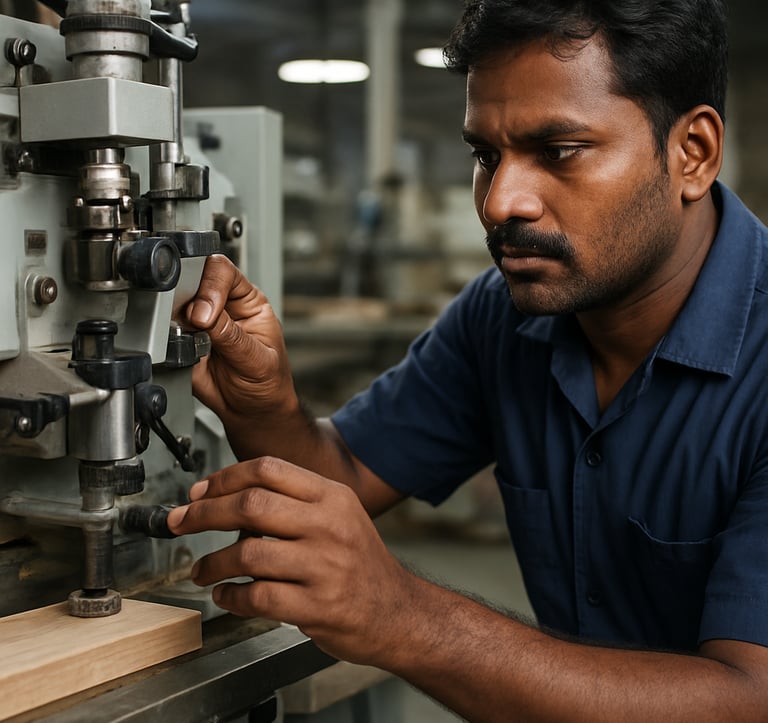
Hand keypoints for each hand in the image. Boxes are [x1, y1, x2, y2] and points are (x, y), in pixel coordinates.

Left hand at [166, 456, 418, 664]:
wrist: (397, 613)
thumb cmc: (359, 564)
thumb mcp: (340, 516)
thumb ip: (295, 502)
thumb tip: (229, 497)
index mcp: (332, 496)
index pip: (269, 470)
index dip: (224, 478)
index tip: (198, 493)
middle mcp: (330, 525)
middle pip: (251, 505)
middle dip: (204, 514)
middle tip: (180, 523)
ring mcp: (325, 566)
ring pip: (249, 552)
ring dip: (212, 562)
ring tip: (201, 570)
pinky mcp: (318, 606)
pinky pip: (258, 596)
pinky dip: (231, 597)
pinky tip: (226, 595)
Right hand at [184, 255, 297, 436]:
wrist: (252, 413)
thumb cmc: (267, 383)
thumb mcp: (257, 359)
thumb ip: (232, 335)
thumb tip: (204, 313)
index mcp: (247, 300)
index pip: (222, 272)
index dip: (210, 286)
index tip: (206, 314)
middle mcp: (221, 306)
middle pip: (193, 280)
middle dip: (188, 299)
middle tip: (195, 325)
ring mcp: (199, 323)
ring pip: (174, 304)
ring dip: (177, 321)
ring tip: (194, 343)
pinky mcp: (182, 342)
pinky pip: (165, 332)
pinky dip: (169, 340)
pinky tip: (185, 352)